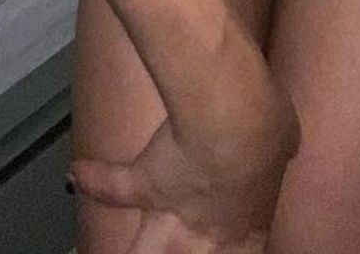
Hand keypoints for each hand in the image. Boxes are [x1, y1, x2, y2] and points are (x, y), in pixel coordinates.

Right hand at [69, 69, 301, 251]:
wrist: (232, 118)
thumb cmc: (267, 129)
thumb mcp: (285, 141)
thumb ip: (280, 148)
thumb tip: (283, 140)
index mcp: (247, 226)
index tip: (230, 251)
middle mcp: (209, 234)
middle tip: (173, 252)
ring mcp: (174, 214)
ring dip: (137, 253)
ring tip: (105, 250)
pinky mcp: (147, 184)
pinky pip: (113, 187)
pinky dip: (93, 179)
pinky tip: (74, 177)